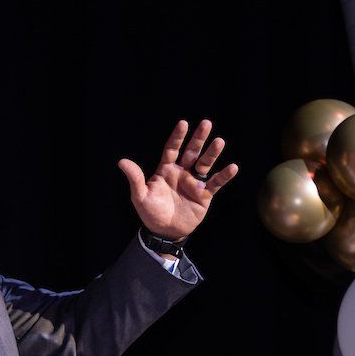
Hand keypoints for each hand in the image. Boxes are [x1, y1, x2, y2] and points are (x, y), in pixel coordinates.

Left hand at [117, 119, 238, 241]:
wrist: (164, 232)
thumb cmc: (150, 212)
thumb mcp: (140, 196)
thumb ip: (135, 178)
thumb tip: (121, 161)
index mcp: (166, 170)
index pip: (172, 149)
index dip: (177, 137)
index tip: (183, 123)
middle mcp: (181, 173)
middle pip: (192, 152)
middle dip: (199, 138)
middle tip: (206, 123)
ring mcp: (194, 183)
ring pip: (205, 164)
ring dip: (212, 153)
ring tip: (219, 141)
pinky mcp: (204, 195)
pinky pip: (215, 183)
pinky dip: (224, 176)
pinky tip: (233, 167)